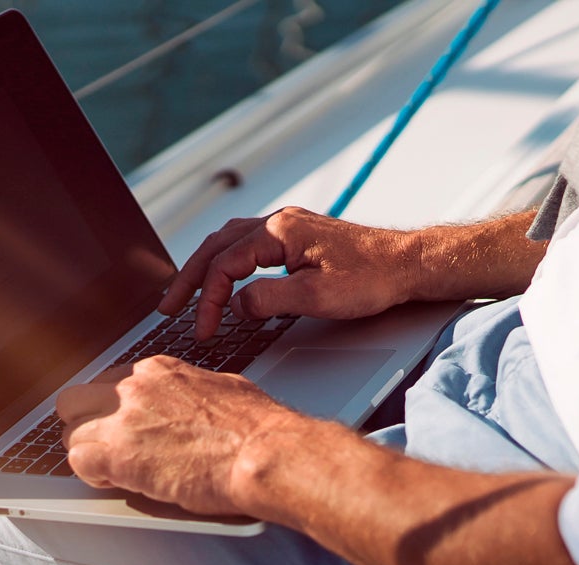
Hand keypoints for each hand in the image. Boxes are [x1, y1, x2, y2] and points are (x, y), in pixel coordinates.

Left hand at [56, 356, 301, 514]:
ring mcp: (123, 419)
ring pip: (70, 431)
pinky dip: (92, 475)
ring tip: (111, 469)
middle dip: (84, 425)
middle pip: (76, 400)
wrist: (262, 452)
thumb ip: (193, 393)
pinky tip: (113, 480)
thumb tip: (193, 403)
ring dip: (87, 452)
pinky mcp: (119, 455)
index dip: (110, 410)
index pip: (108, 384)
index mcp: (157, 371)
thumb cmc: (256, 428)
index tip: (120, 427)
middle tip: (104, 447)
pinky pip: (77, 461)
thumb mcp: (222, 388)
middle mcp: (134, 388)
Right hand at [160, 206, 427, 337]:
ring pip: (231, 241)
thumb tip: (236, 306)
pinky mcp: (299, 238)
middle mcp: (280, 222)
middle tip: (168, 308)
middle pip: (217, 246)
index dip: (208, 299)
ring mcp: (289, 228)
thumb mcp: (317, 297)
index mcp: (280, 231)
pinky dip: (228, 262)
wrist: (409, 265)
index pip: (225, 264)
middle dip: (190, 278)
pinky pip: (250, 245)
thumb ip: (269, 300)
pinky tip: (225, 278)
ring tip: (187, 294)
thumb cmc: (372, 279)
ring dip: (206, 267)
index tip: (202, 328)